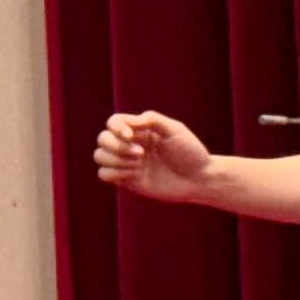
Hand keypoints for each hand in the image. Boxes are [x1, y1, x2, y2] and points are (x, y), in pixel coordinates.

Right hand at [96, 111, 212, 202]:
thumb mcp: (175, 130)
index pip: (113, 122)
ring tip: (140, 165)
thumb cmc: (190, 152)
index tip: (130, 135)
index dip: (116, 128)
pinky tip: (136, 175)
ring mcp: (127, 162)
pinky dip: (116, 173)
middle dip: (117, 146)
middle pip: (102, 139)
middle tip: (142, 154)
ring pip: (99, 156)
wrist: (200, 179)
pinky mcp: (126, 179)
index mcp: (140, 130)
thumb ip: (152, 120)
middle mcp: (130, 144)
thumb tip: (129, 121)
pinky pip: (103, 174)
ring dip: (117, 160)